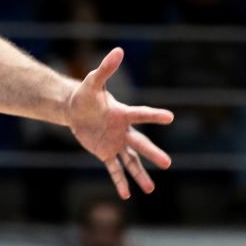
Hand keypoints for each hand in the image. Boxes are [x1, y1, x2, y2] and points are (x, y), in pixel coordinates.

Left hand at [67, 47, 172, 198]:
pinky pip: (114, 169)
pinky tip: (127, 195)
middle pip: (140, 144)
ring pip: (131, 161)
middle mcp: (123, 131)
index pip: (140, 114)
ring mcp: (116, 143)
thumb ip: (106, 68)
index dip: (154, 115)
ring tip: (150, 189)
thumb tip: (118, 50)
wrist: (75, 109)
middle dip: (152, 154)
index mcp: (123, 113)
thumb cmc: (86, 94)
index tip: (170, 117)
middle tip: (168, 164)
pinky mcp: (105, 152)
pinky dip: (119, 181)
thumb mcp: (93, 81)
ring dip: (140, 175)